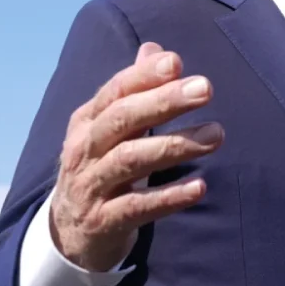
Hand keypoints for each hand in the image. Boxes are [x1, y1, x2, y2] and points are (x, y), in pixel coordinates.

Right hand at [50, 42, 223, 270]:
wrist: (67, 234)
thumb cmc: (100, 169)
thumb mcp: (109, 130)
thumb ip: (134, 91)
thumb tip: (157, 50)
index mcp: (87, 123)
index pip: (114, 92)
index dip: (143, 76)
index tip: (177, 63)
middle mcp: (84, 151)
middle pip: (122, 119)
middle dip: (164, 101)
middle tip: (206, 88)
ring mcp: (91, 187)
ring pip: (130, 160)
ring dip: (175, 145)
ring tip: (216, 135)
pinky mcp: (103, 222)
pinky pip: (137, 207)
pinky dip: (168, 197)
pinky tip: (200, 187)